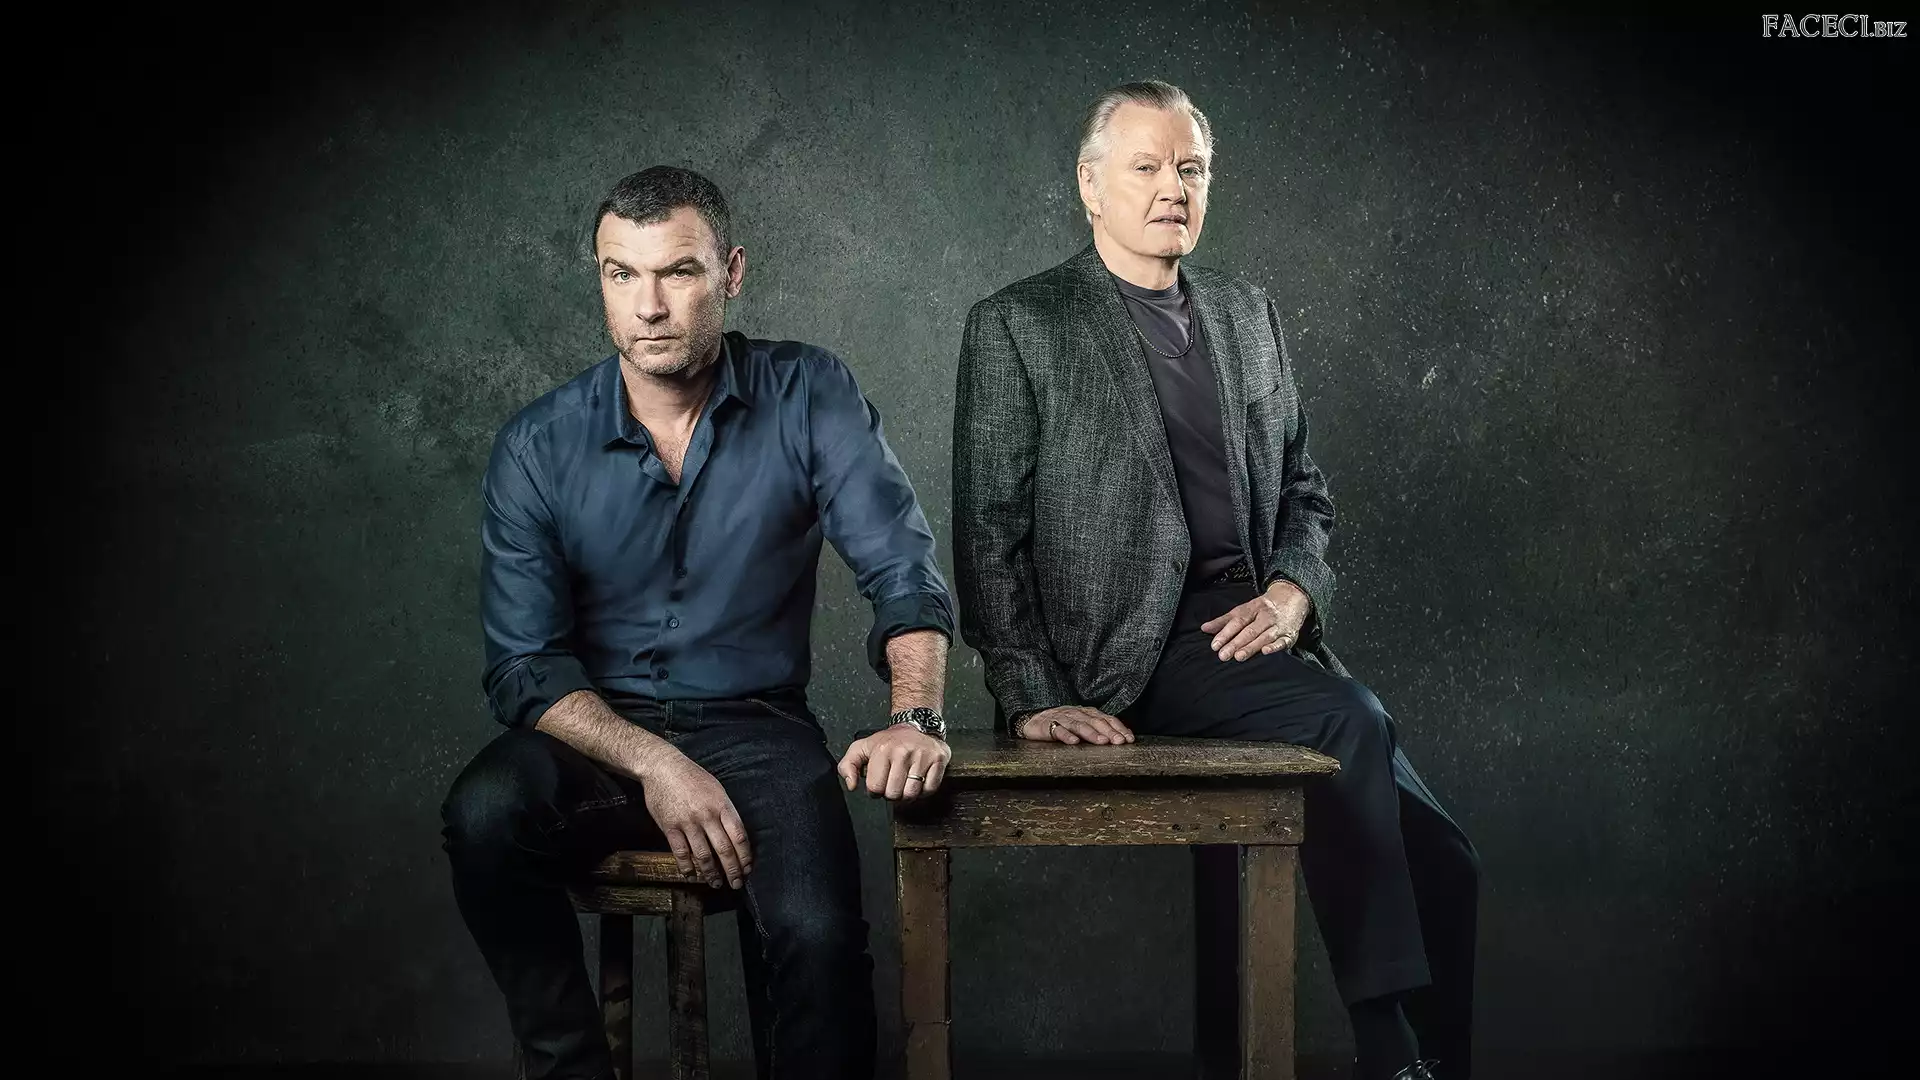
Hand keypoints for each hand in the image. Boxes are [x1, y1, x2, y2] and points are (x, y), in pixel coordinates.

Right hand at [636, 745, 752, 889]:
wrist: (663, 767)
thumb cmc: (692, 777)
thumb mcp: (717, 789)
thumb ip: (726, 811)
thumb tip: (737, 836)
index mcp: (722, 805)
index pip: (739, 836)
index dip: (745, 856)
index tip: (747, 868)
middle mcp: (707, 815)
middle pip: (724, 850)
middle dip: (733, 870)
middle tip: (736, 884)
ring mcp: (688, 822)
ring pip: (703, 856)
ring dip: (711, 873)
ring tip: (716, 883)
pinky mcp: (670, 827)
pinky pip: (681, 853)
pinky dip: (687, 867)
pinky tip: (692, 875)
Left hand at [839, 724, 952, 800]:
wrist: (918, 725)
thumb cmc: (890, 741)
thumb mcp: (862, 748)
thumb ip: (847, 766)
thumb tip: (852, 785)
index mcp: (883, 750)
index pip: (875, 788)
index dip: (875, 790)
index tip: (879, 782)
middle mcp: (903, 752)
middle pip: (894, 794)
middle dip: (892, 793)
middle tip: (893, 782)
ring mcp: (922, 756)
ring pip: (912, 794)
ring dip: (907, 794)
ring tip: (905, 782)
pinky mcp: (938, 760)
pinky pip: (929, 789)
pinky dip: (923, 790)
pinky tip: (918, 780)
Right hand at [1014, 705, 1134, 744]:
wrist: (1033, 721)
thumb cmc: (1062, 725)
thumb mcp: (1082, 725)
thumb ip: (1099, 729)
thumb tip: (1122, 737)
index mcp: (1087, 713)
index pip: (1106, 719)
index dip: (1119, 728)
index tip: (1129, 739)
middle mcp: (1076, 714)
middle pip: (1095, 721)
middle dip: (1109, 731)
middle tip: (1119, 741)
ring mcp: (1062, 719)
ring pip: (1079, 725)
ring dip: (1092, 733)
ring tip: (1102, 741)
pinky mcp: (1048, 726)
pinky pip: (1058, 730)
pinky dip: (1066, 735)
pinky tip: (1074, 742)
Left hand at [1201, 580, 1308, 661]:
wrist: (1293, 597)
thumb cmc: (1263, 607)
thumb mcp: (1244, 609)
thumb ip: (1224, 620)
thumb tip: (1204, 628)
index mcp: (1252, 609)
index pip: (1237, 621)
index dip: (1225, 633)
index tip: (1215, 645)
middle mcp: (1265, 616)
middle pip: (1249, 631)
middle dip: (1235, 643)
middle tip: (1223, 655)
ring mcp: (1278, 626)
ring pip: (1264, 637)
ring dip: (1251, 647)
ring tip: (1238, 657)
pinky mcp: (1289, 635)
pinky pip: (1282, 641)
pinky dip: (1275, 647)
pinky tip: (1265, 652)